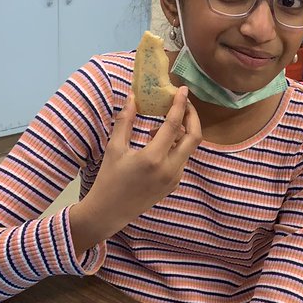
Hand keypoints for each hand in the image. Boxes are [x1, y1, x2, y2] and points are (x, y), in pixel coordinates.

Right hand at [69, 87, 202, 255]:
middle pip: (194, 137)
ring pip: (189, 148)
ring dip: (182, 132)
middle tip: (183, 103)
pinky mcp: (174, 184)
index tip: (182, 89)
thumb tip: (133, 97)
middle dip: (192, 116)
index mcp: (153, 158)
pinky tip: (158, 143)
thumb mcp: (114, 148)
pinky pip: (182, 159)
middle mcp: (169, 169)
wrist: (109, 212)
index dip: (180, 104)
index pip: (174, 125)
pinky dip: (176, 146)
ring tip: (159, 126)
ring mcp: (174, 178)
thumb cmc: (108, 179)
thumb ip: (125, 121)